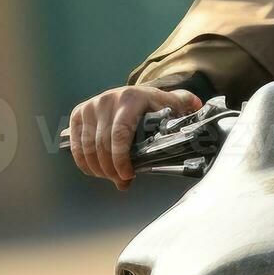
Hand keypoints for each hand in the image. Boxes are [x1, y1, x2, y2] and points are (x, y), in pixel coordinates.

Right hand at [69, 85, 201, 189]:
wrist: (134, 93)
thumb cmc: (154, 106)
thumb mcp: (171, 105)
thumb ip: (184, 107)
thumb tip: (198, 109)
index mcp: (132, 98)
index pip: (120, 134)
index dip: (121, 159)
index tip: (127, 176)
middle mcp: (108, 99)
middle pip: (102, 144)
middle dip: (111, 168)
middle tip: (121, 181)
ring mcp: (91, 106)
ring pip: (87, 146)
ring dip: (97, 168)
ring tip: (111, 177)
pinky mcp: (79, 113)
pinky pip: (75, 144)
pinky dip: (83, 161)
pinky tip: (94, 171)